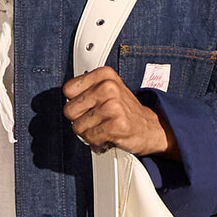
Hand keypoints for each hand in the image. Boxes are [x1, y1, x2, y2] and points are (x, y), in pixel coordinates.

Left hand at [62, 68, 177, 156]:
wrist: (149, 127)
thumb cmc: (124, 111)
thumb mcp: (108, 90)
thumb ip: (86, 91)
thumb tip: (67, 102)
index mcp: (104, 75)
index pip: (68, 89)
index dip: (75, 102)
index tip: (88, 106)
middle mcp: (107, 87)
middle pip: (69, 110)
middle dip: (80, 120)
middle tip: (95, 120)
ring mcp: (112, 106)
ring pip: (78, 127)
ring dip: (88, 133)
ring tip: (103, 128)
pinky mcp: (116, 124)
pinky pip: (90, 138)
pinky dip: (96, 142)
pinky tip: (107, 137)